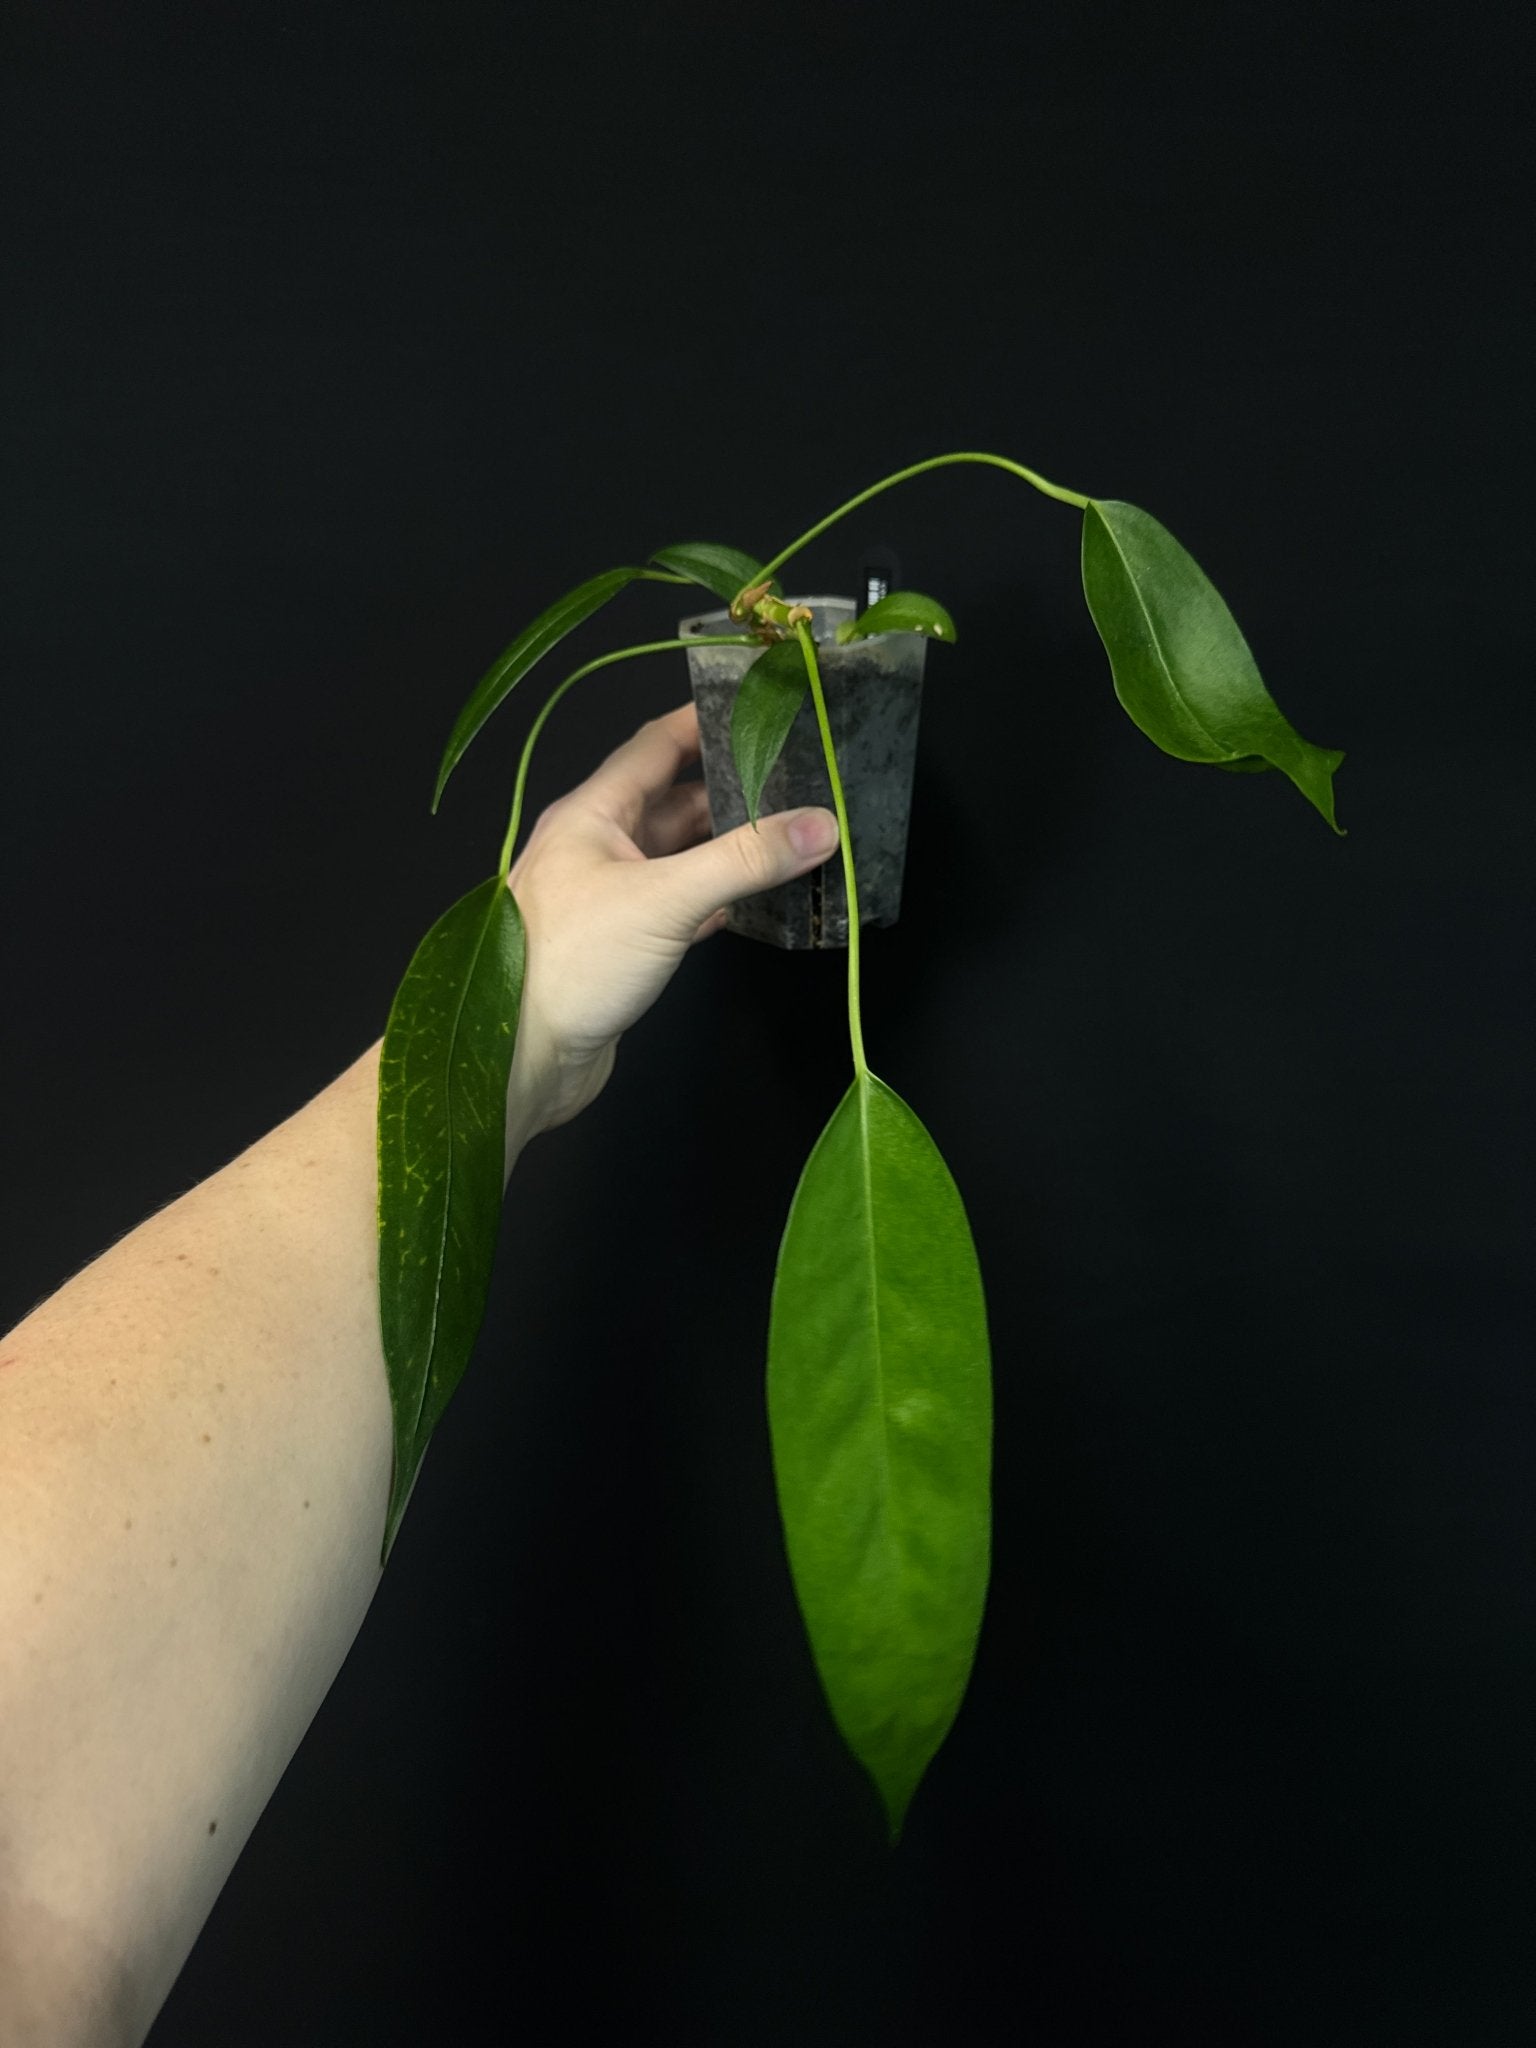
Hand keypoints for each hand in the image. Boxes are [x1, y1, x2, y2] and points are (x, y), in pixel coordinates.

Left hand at [505, 700, 839, 1137]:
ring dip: (727, 848)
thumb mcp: (665, 897)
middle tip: (795, 779)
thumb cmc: (572, 962)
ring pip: (678, 856)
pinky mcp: (623, 945)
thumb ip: (744, 859)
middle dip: (730, 789)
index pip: (654, 745)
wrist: (522, 1057)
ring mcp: (609, 898)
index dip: (703, 720)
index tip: (757, 705)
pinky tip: (754, 900)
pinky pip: (679, 906)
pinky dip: (717, 899)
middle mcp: (597, 847)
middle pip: (673, 801)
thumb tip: (821, 824)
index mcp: (592, 814)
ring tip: (789, 836)